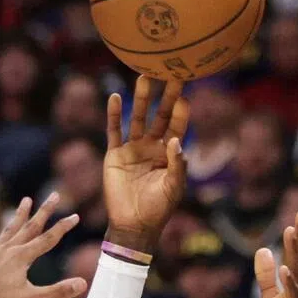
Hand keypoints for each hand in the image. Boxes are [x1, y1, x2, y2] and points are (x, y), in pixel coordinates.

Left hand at [0, 194, 83, 297]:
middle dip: (44, 210)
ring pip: (9, 230)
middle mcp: (7, 249)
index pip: (48, 238)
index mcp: (22, 256)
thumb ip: (58, 291)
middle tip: (54, 195)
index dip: (63, 227)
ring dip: (19, 215)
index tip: (75, 216)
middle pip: (30, 226)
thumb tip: (83, 284)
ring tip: (26, 201)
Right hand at [103, 77, 188, 249]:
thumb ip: (177, 164)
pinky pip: (114, 130)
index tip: (184, 95)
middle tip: (171, 72)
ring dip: (141, 98)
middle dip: (166, 95)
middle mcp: (151, 146)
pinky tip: (114, 97)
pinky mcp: (115, 155)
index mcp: (168, 153)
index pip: (177, 126)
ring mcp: (132, 149)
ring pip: (138, 118)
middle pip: (160, 115)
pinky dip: (113, 114)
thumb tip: (175, 139)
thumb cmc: (158, 209)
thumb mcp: (174, 187)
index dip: (181, 111)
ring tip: (144, 76)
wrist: (133, 225)